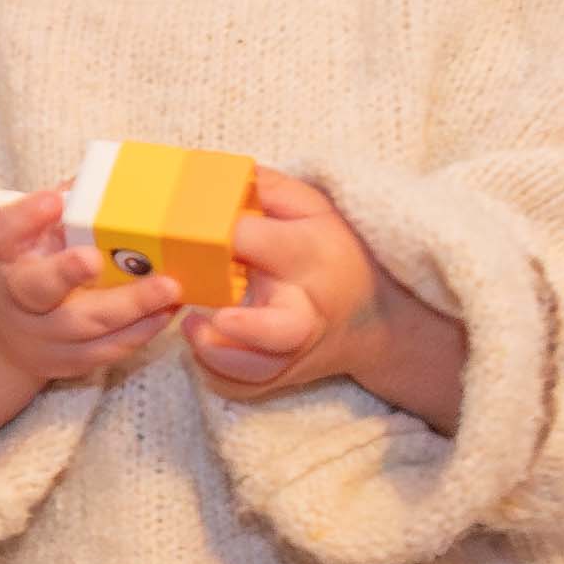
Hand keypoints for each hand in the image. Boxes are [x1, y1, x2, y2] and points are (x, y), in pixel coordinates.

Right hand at [0, 184, 185, 387]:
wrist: (5, 332)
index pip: (6, 232)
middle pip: (41, 289)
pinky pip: (105, 351)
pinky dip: (139, 332)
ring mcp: (41, 336)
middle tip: (111, 256)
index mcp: (5, 255)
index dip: (27, 217)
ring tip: (169, 288)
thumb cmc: (28, 266)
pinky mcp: (68, 362)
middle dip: (76, 273)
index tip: (53, 201)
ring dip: (131, 308)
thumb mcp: (30, 232)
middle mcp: (16, 298)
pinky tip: (166, 312)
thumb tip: (101, 178)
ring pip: (83, 328)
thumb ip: (60, 208)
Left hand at [185, 167, 467, 431]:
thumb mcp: (313, 206)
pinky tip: (203, 349)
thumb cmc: (334, 249)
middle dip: (244, 329)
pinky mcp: (283, 375)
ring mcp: (296, 349)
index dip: (218, 234)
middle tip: (209, 315)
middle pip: (282, 331)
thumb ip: (267, 189)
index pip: (258, 240)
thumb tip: (213, 175)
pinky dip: (217, 377)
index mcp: (309, 254)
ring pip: (258, 370)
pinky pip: (245, 388)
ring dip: (217, 356)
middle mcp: (306, 307)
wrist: (375, 313)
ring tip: (192, 326)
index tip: (188, 228)